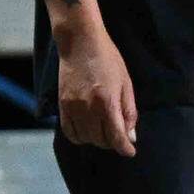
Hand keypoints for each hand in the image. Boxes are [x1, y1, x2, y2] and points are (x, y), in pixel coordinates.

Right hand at [54, 24, 139, 156]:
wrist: (80, 42)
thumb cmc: (108, 59)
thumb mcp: (126, 83)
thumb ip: (129, 112)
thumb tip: (131, 136)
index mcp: (107, 103)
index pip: (116, 137)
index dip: (125, 148)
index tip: (130, 151)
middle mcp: (88, 108)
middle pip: (101, 140)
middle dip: (112, 142)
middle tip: (118, 135)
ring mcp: (73, 107)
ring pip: (85, 138)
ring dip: (96, 139)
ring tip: (103, 131)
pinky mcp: (62, 105)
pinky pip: (69, 132)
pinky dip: (79, 136)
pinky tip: (87, 130)